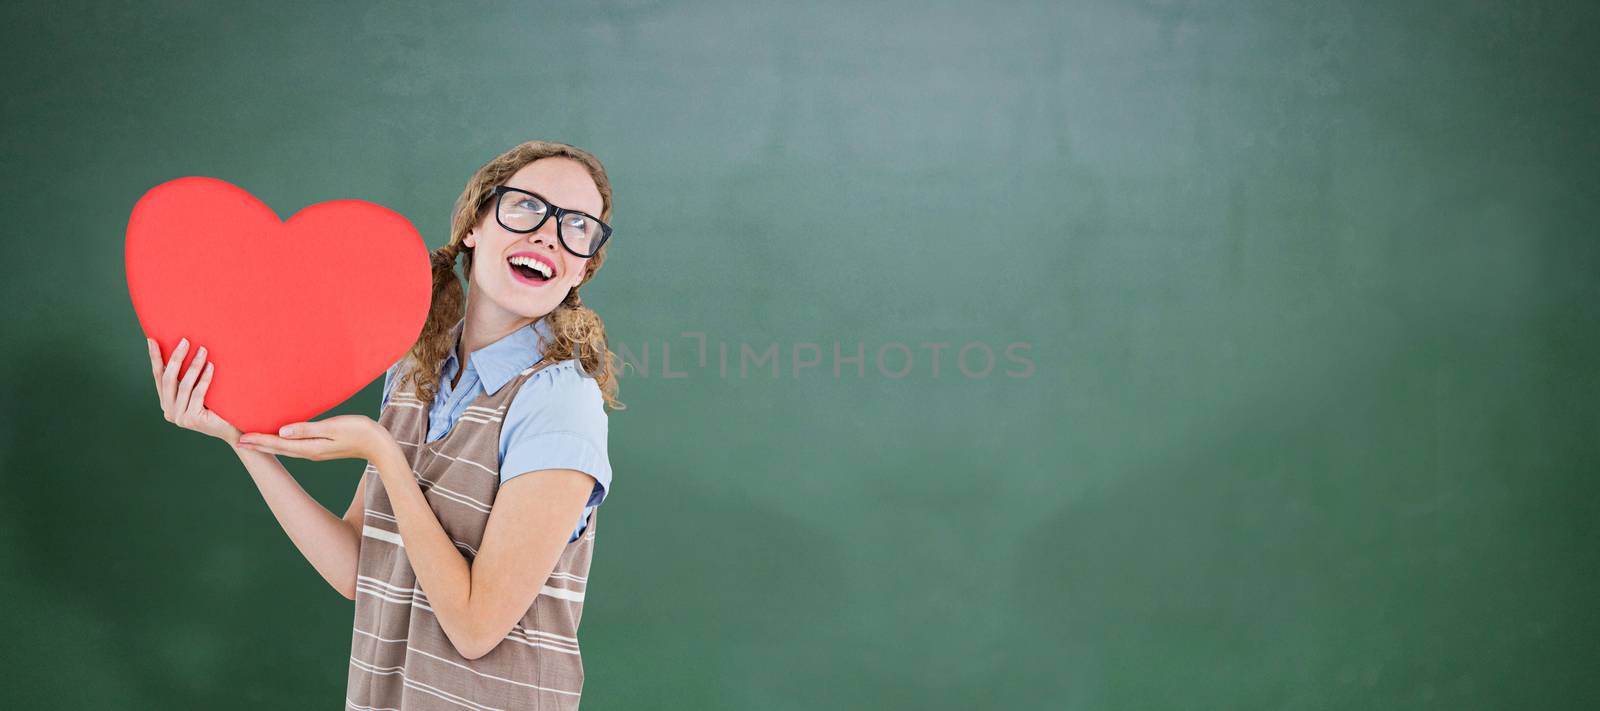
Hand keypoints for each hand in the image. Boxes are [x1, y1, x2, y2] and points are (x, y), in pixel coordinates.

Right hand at [148, 336, 241, 445]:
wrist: (232, 429)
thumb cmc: (216, 406)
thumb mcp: (197, 390)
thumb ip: (187, 379)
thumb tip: (183, 348)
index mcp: (166, 403)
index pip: (158, 377)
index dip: (155, 358)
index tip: (152, 340)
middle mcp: (169, 411)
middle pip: (168, 379)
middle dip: (176, 358)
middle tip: (185, 341)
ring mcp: (179, 418)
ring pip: (184, 385)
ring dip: (193, 365)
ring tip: (202, 350)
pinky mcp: (192, 420)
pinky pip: (198, 393)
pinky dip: (204, 378)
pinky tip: (211, 366)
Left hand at [236, 414, 394, 462]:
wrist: (379, 445)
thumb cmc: (360, 431)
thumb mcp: (333, 427)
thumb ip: (307, 429)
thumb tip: (281, 432)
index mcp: (310, 448)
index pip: (278, 444)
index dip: (258, 440)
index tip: (240, 438)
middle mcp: (309, 453)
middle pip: (277, 449)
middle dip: (257, 445)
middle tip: (237, 442)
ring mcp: (315, 452)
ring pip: (284, 449)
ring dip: (267, 445)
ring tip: (252, 441)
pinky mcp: (321, 448)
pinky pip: (294, 446)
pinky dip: (280, 443)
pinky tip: (278, 438)